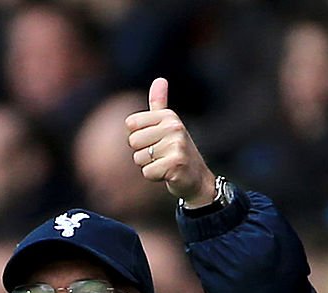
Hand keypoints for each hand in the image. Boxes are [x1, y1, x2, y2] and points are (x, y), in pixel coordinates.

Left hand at [125, 77, 215, 207]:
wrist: (196, 179)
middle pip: (133, 142)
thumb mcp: (168, 125)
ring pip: (139, 158)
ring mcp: (176, 146)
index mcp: (168, 116)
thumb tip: (159, 79)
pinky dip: (154, 177)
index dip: (138, 137)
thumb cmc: (177, 151)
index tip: (155, 141)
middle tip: (161, 155)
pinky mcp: (175, 164)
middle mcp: (174, 127)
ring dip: (149, 165)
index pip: (131, 124)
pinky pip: (147, 172)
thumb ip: (159, 104)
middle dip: (143, 153)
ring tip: (165, 164)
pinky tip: (167, 174)